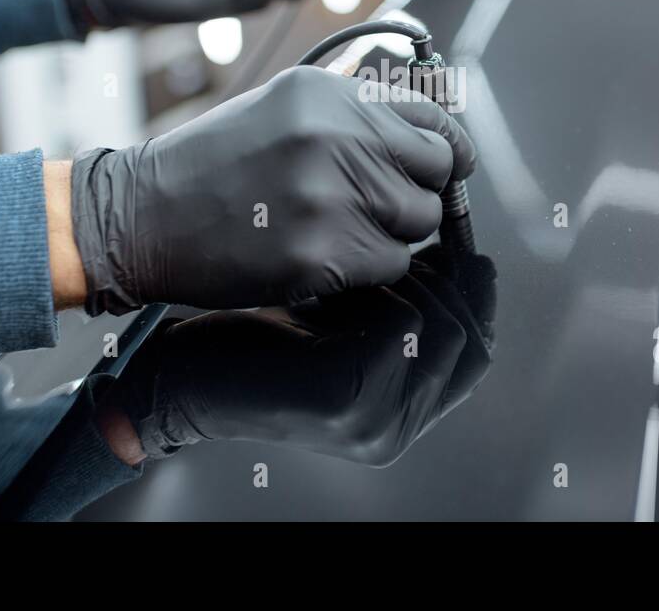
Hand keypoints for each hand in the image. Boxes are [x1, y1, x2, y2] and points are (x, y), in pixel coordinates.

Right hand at [69, 66, 475, 314]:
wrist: (142, 215)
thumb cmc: (214, 163)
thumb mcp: (284, 107)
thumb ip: (355, 112)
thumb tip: (432, 133)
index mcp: (330, 94)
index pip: (432, 116)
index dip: (447, 146)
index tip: (451, 163)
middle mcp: (336, 136)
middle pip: (437, 168)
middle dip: (419, 189)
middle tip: (381, 202)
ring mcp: (331, 196)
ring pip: (419, 220)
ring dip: (394, 230)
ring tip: (341, 226)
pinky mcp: (324, 253)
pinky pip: (391, 263)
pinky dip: (370, 266)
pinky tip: (326, 253)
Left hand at [106, 248, 497, 463]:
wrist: (181, 370)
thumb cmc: (257, 331)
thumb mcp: (341, 314)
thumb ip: (397, 297)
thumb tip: (452, 233)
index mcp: (404, 411)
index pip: (477, 351)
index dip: (476, 292)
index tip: (456, 238)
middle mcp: (398, 427)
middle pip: (470, 339)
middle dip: (450, 277)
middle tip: (417, 231)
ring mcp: (375, 422)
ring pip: (442, 328)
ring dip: (416, 275)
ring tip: (376, 245)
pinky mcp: (344, 401)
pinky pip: (401, 327)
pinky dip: (383, 287)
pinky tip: (351, 263)